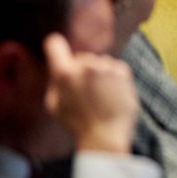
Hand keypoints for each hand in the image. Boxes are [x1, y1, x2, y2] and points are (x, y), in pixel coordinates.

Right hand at [43, 33, 138, 153]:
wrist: (106, 134)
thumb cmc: (77, 123)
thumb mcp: (53, 104)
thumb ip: (54, 81)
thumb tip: (56, 66)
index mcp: (64, 73)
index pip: (54, 43)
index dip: (55, 47)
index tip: (57, 51)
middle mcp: (86, 65)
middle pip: (80, 57)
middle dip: (80, 69)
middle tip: (84, 90)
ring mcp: (106, 66)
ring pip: (98, 63)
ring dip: (98, 73)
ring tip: (99, 95)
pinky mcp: (122, 70)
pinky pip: (113, 67)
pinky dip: (112, 77)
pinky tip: (110, 93)